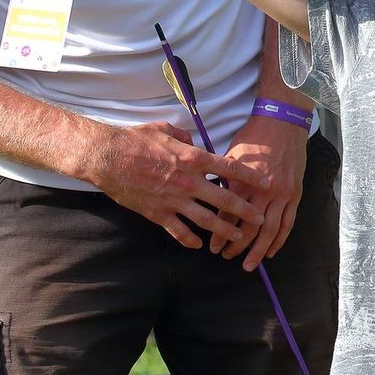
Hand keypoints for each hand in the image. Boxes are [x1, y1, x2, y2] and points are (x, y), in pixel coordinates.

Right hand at [88, 121, 266, 249]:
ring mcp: (174, 200)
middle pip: (225, 199)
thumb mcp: (165, 129)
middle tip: (260, 219)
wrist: (108, 158)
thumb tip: (194, 142)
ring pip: (207, 220)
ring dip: (225, 230)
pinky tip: (199, 245)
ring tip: (238, 237)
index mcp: (193, 158)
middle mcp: (189, 181)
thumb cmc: (136, 140)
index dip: (251, 176)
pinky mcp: (158, 213)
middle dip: (246, 211)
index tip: (266, 183)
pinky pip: (179, 231)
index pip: (230, 168)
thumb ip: (184, 137)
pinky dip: (191, 240)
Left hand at [219, 112, 309, 269]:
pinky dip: (280, 240)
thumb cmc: (252, 137)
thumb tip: (207, 194)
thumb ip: (221, 179)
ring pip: (270, 230)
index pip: (229, 216)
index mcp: (242, 182)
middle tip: (227, 257)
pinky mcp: (294, 194)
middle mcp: (262, 191)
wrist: (282, 124)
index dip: (219, 234)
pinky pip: (288, 222)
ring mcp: (281, 194)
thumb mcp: (230, 155)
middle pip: (249, 228)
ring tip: (249, 264)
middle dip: (237, 246)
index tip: (212, 246)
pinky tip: (271, 251)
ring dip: (258, 250)